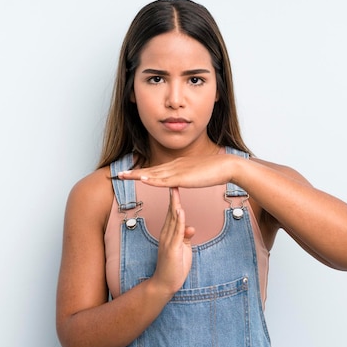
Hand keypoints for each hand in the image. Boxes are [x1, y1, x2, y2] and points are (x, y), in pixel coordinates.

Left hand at [117, 154, 239, 187]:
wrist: (227, 166)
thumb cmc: (216, 171)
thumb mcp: (197, 173)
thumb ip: (189, 176)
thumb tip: (183, 180)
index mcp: (177, 165)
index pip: (156, 170)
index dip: (142, 172)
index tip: (130, 173)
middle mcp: (174, 166)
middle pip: (150, 170)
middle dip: (133, 172)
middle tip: (118, 174)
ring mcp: (178, 171)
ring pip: (153, 174)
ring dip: (137, 175)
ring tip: (123, 176)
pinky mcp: (183, 178)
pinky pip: (164, 180)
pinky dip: (152, 180)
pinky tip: (142, 180)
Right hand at [150, 187, 194, 295]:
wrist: (164, 284)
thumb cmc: (174, 267)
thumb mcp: (183, 249)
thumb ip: (186, 237)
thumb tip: (190, 227)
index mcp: (169, 234)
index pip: (172, 214)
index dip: (175, 201)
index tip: (177, 188)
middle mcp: (166, 235)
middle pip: (171, 213)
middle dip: (173, 198)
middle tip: (174, 182)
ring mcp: (168, 241)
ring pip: (172, 220)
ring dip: (175, 205)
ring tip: (176, 191)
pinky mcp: (171, 249)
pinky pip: (176, 232)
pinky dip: (179, 221)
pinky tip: (180, 211)